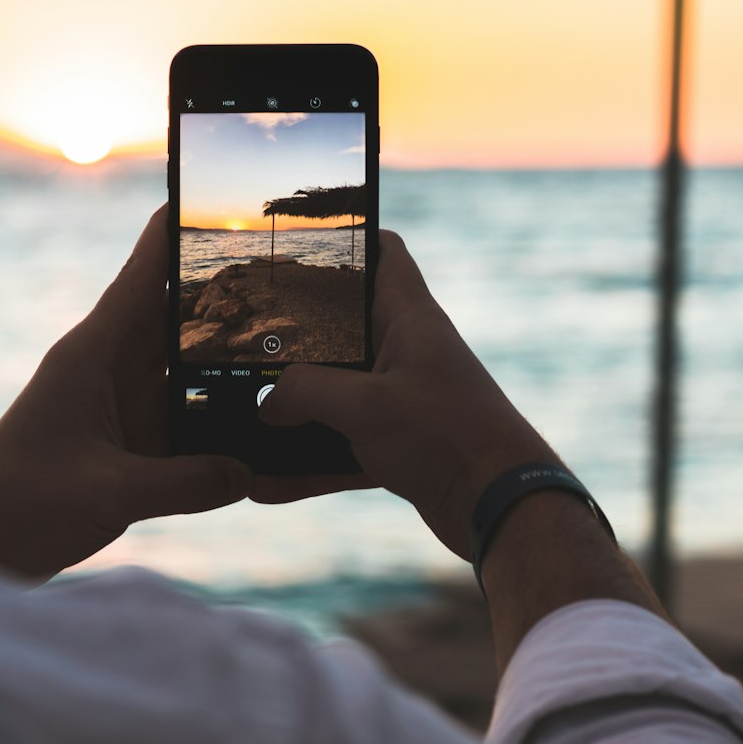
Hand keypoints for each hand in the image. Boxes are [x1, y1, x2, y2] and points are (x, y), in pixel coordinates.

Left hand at [0, 207, 250, 578]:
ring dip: (230, 351)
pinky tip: (261, 411)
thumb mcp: (105, 494)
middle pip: (179, 312)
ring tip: (292, 334)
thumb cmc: (20, 504)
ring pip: (188, 361)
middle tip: (286, 264)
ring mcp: (123, 402)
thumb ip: (181, 483)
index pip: (144, 276)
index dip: (175, 231)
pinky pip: (186, 410)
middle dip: (227, 288)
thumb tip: (250, 471)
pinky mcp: (132, 438)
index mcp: (93, 354)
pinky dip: (219, 407)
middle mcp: (112, 367)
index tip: (212, 190)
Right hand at [256, 230, 554, 559]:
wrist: (501, 506)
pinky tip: (265, 485)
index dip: (349, 236)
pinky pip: (342, 445)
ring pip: (336, 392)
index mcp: (408, 318)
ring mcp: (403, 398)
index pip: (384, 252)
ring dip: (294, 409)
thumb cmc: (447, 437)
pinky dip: (309, 463)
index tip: (302, 241)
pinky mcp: (401, 444)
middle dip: (294, 335)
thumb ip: (305, 393)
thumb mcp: (365, 407)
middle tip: (243, 337)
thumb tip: (266, 404)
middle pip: (342, 326)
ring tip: (240, 417)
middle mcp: (406, 351)